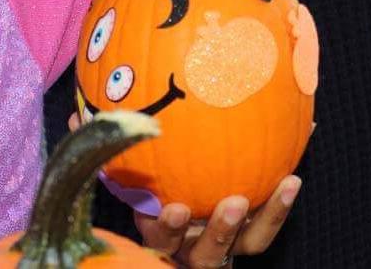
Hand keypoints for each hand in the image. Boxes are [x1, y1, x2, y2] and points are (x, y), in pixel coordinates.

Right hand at [66, 113, 300, 266]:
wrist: (187, 219)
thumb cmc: (148, 195)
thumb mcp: (126, 181)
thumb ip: (106, 153)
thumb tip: (75, 116)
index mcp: (159, 236)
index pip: (158, 238)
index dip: (165, 227)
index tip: (174, 207)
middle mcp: (192, 248)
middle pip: (208, 254)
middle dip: (219, 233)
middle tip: (231, 204)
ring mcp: (224, 248)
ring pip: (247, 245)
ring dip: (266, 217)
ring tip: (284, 185)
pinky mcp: (250, 237)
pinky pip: (269, 225)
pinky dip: (282, 200)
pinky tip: (295, 171)